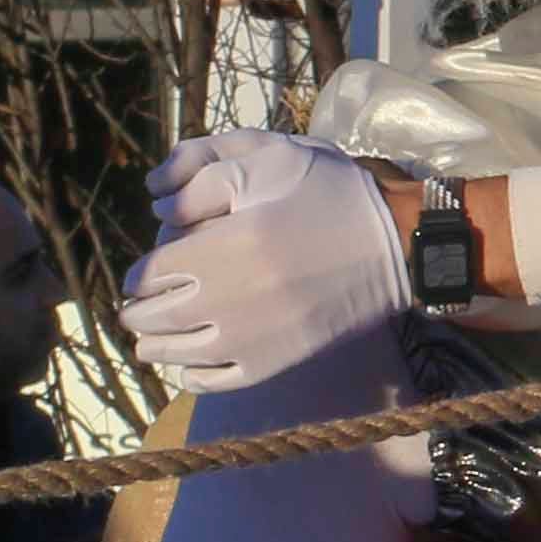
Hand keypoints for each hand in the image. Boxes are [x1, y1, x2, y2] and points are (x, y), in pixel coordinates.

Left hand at [121, 132, 407, 387]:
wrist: (399, 244)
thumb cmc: (335, 194)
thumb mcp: (276, 160)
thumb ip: (205, 176)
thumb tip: (157, 205)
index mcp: (224, 247)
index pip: (147, 273)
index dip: (143, 268)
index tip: (155, 264)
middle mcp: (226, 300)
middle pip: (149, 316)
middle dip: (141, 305)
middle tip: (150, 297)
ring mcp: (246, 340)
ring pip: (169, 352)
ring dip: (155, 340)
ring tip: (159, 330)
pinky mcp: (268, 365)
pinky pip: (207, 381)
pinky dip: (188, 372)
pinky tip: (194, 356)